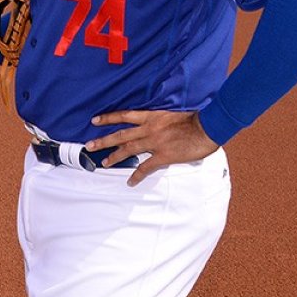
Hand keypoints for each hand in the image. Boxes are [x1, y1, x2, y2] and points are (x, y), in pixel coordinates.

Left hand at [86, 110, 218, 186]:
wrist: (207, 127)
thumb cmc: (195, 120)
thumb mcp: (173, 115)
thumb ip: (161, 121)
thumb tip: (157, 127)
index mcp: (151, 117)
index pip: (124, 116)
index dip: (108, 118)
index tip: (95, 120)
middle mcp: (149, 128)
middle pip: (121, 134)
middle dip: (103, 140)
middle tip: (89, 145)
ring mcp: (154, 142)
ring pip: (128, 149)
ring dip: (115, 156)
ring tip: (104, 162)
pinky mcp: (163, 155)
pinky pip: (146, 167)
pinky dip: (137, 175)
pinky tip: (130, 182)